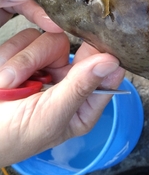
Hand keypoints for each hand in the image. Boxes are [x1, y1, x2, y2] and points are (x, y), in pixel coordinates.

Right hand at [0, 30, 123, 166]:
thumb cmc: (10, 137)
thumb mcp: (49, 117)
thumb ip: (79, 87)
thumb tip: (112, 63)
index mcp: (84, 104)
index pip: (107, 72)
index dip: (103, 55)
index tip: (92, 45)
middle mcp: (69, 81)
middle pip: (74, 48)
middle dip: (42, 60)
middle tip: (21, 79)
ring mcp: (47, 67)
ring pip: (47, 39)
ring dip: (21, 63)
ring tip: (6, 86)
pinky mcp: (25, 54)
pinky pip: (25, 37)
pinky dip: (7, 57)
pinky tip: (1, 80)